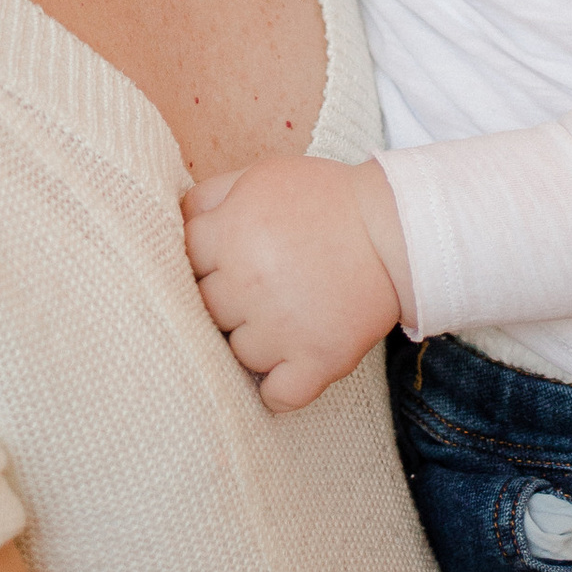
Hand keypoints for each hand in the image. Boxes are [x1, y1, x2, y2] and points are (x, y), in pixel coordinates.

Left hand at [182, 157, 407, 413]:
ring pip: (238, 354)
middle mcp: (248, 283)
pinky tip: (289, 365)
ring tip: (286, 317)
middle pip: (207, 310)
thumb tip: (174, 220)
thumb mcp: (262, 176)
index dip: (208, 260)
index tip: (231, 259)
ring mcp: (281, 327)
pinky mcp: (317, 360)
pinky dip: (279, 389)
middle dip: (230, 299)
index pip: (185, 262)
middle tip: (263, 287)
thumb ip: (209, 195)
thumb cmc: (326, 200)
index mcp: (231, 234)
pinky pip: (277, 396)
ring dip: (256, 341)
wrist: (397, 229)